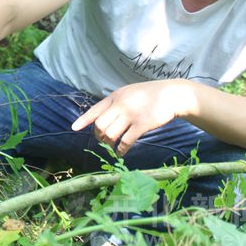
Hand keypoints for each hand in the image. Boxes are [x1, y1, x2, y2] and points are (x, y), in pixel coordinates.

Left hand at [70, 80, 195, 155]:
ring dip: (109, 144)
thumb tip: (102, 118)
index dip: (83, 120)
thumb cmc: (148, 95)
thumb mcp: (128, 92)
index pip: (95, 110)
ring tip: (112, 147)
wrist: (171, 95)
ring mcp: (131, 115)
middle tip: (103, 141)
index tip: (74, 128)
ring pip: (110, 134)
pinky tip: (121, 153)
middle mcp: (120, 105)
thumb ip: (115, 103)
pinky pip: (126, 141)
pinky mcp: (142, 125)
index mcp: (115, 96)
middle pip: (100, 126)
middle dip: (99, 136)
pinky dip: (121, 150)